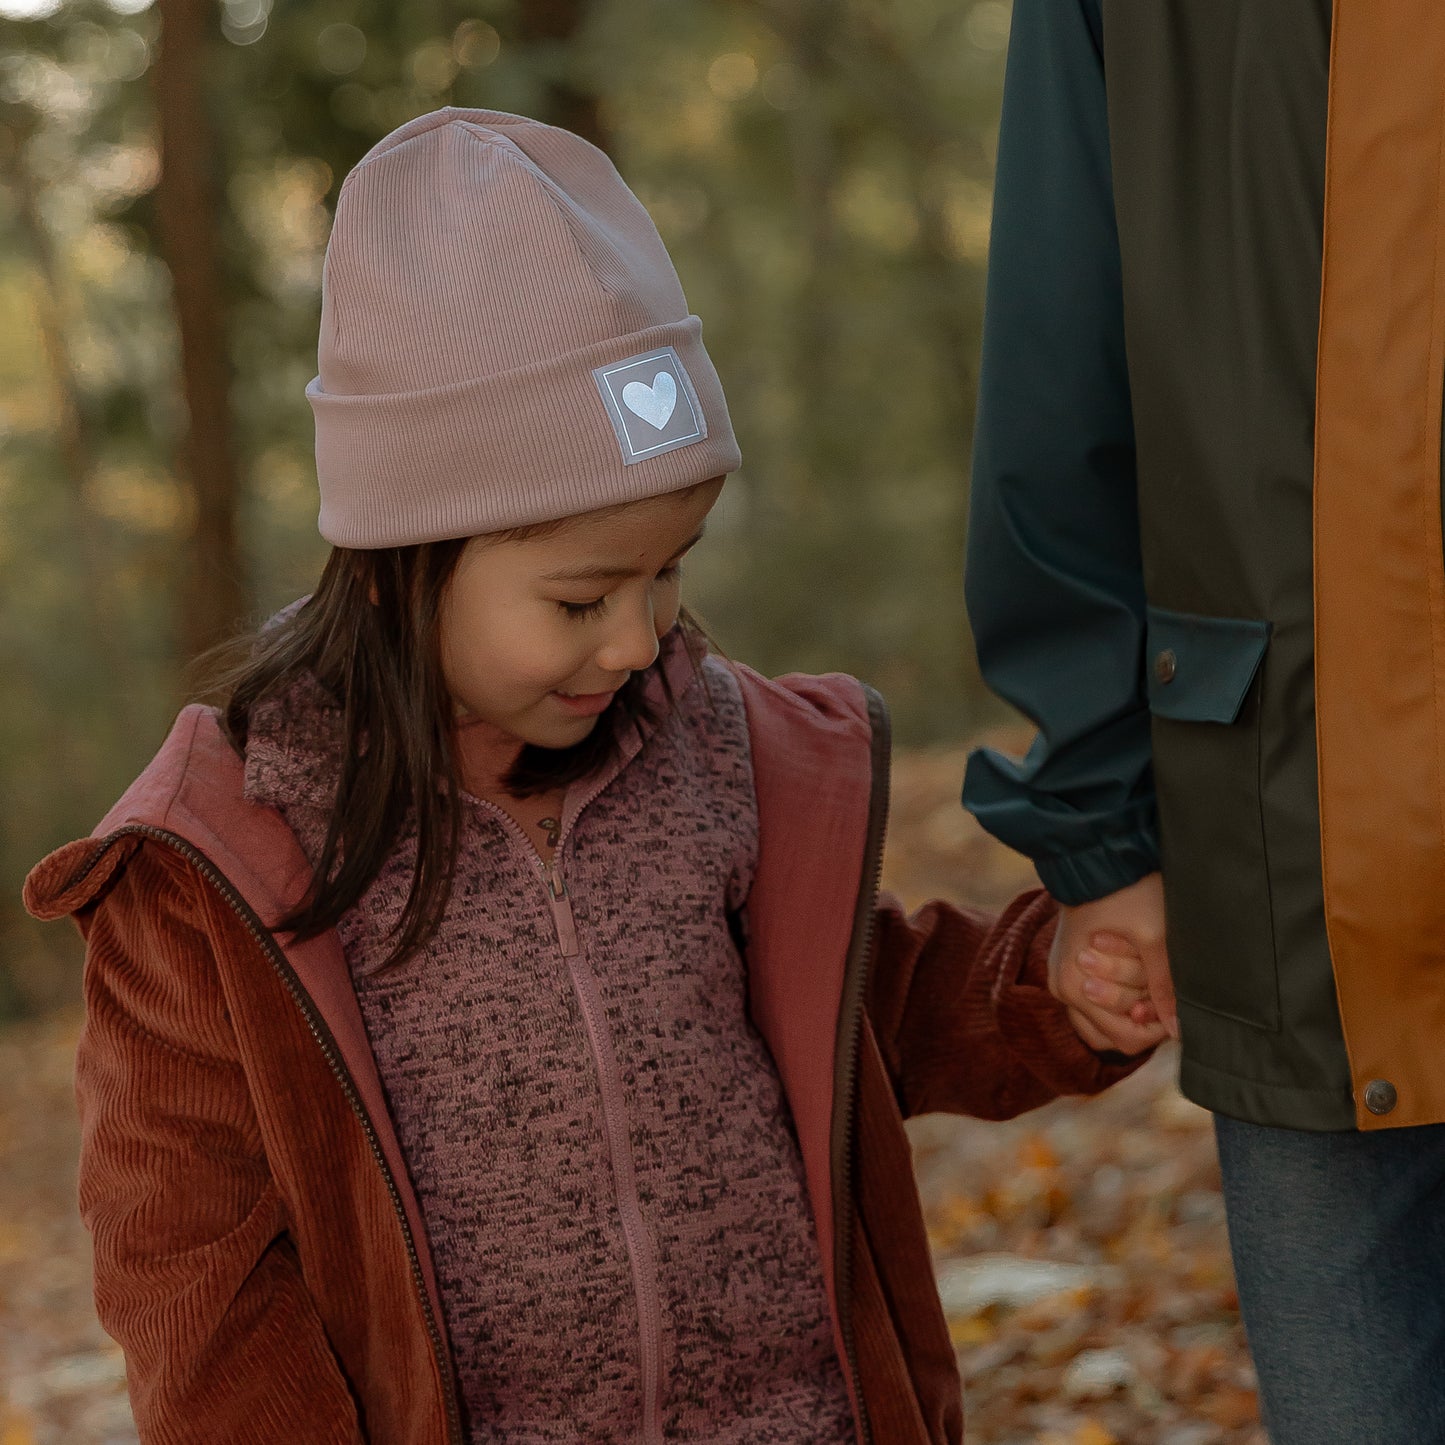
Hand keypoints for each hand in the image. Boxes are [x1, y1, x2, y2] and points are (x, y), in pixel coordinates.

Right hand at [1047, 871, 1176, 1053]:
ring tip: (1153, 984)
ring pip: (1101, 1021)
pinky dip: (1119, 996)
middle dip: (1143, 1019)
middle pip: (1111, 1035)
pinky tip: (1139, 975)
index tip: (1176, 1006)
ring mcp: (1062, 978)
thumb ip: (1165, 988)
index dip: (1157, 1028)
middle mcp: (1063, 988)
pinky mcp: (1069, 966)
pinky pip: (1095, 1001)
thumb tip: (1179, 1030)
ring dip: (1130, 1009)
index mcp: (1075, 987)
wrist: (1096, 854)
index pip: (1124, 1038)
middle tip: (1165, 994)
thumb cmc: (1125, 892)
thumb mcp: (1154, 939)